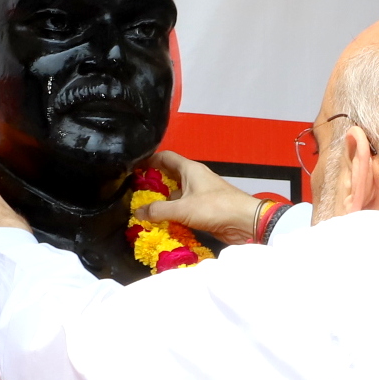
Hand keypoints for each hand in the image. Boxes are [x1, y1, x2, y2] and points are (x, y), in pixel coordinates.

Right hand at [133, 151, 264, 244]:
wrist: (244, 222)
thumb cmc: (216, 207)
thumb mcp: (183, 208)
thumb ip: (158, 210)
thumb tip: (138, 212)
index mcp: (190, 169)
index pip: (165, 157)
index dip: (149, 160)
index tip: (134, 169)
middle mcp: (194, 178)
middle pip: (169, 176)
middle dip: (153, 183)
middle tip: (135, 192)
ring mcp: (199, 194)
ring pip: (175, 194)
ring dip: (162, 201)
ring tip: (144, 210)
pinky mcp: (203, 209)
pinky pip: (183, 208)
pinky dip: (173, 213)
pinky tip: (162, 222)